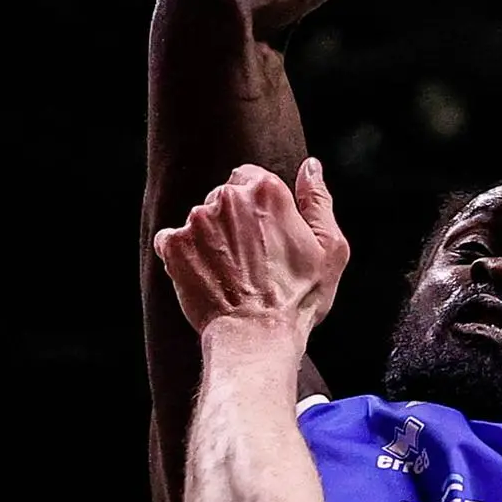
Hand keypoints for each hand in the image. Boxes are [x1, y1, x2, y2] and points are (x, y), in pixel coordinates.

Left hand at [153, 160, 349, 340]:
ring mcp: (196, 221)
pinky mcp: (174, 245)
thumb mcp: (330, 248)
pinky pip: (171, 240)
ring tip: (227, 273)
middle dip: (231, 222)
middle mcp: (227, 198)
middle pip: (222, 198)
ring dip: (208, 239)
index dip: (256, 205)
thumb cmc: (300, 297)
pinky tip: (204, 277)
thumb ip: (318, 201)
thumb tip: (311, 167)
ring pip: (198, 221)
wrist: (257, 335)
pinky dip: (183, 255)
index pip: (249, 177)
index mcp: (266, 190)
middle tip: (248, 259)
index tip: (263, 233)